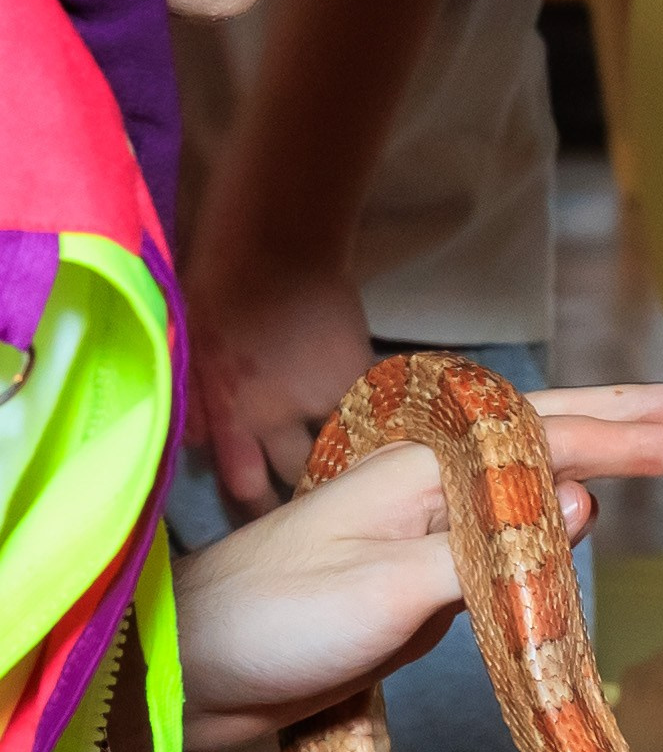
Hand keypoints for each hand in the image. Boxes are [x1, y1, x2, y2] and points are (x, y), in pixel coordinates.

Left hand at [176, 381, 662, 747]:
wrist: (189, 668)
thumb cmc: (271, 623)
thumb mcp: (385, 593)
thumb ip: (483, 553)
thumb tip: (584, 505)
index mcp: (421, 473)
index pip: (549, 441)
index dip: (633, 439)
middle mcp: (427, 486)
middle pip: (546, 437)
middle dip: (632, 424)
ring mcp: (422, 528)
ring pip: (533, 478)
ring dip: (603, 460)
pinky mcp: (416, 577)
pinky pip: (510, 532)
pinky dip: (560, 514)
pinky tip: (582, 516)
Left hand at [188, 255, 375, 517]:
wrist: (271, 237)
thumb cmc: (215, 280)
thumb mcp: (186, 347)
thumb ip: (195, 404)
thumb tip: (201, 449)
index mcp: (225, 412)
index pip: (245, 488)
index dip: (258, 506)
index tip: (268, 514)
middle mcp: (270, 417)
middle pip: (297, 481)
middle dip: (305, 494)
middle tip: (320, 503)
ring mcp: (318, 399)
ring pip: (340, 456)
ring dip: (347, 465)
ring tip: (359, 473)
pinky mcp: (356, 378)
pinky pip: (372, 418)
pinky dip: (378, 426)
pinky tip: (386, 432)